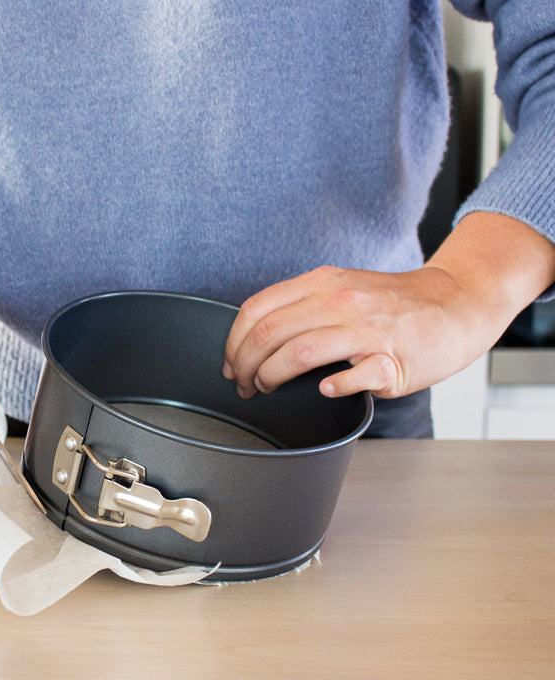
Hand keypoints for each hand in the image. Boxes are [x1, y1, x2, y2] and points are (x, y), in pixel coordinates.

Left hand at [223, 212, 554, 399]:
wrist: (456, 303)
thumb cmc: (393, 304)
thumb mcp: (341, 288)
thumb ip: (301, 306)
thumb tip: (253, 340)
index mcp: (322, 283)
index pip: (257, 309)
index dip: (233, 342)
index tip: (230, 364)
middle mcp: (341, 301)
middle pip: (269, 334)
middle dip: (244, 366)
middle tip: (243, 385)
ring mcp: (367, 329)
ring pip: (299, 353)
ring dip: (271, 377)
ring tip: (268, 389)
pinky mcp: (394, 358)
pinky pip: (354, 375)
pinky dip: (332, 386)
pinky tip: (324, 390)